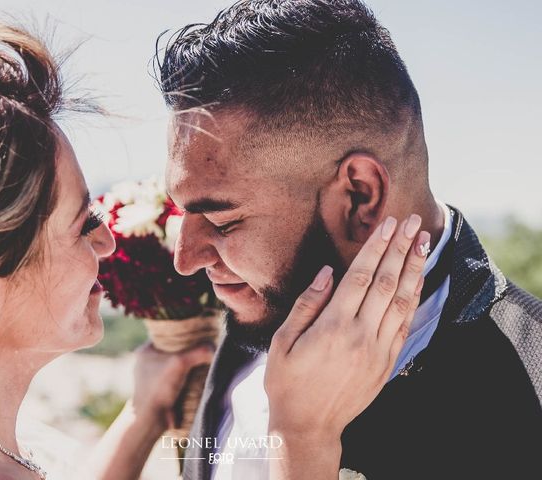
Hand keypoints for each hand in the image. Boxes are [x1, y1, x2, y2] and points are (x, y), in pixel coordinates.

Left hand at [131, 341, 214, 430]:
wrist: (150, 420)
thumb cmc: (159, 389)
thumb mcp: (180, 364)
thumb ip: (198, 352)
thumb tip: (213, 348)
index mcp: (146, 351)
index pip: (168, 336)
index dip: (184, 336)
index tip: (198, 338)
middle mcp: (146, 362)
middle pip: (174, 351)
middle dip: (188, 353)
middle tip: (202, 352)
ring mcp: (151, 378)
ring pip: (175, 366)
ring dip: (188, 368)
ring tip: (202, 366)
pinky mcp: (158, 391)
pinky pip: (176, 380)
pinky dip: (185, 380)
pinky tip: (196, 381)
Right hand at [265, 215, 428, 477]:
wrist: (308, 426)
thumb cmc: (287, 382)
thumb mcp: (283, 342)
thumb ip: (307, 304)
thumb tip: (327, 272)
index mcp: (333, 327)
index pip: (361, 277)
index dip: (376, 247)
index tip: (387, 224)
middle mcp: (361, 335)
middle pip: (387, 283)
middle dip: (401, 249)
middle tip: (412, 222)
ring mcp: (378, 350)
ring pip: (402, 302)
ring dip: (414, 269)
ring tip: (423, 243)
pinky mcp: (386, 363)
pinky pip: (405, 325)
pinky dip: (414, 299)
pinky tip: (418, 281)